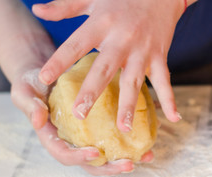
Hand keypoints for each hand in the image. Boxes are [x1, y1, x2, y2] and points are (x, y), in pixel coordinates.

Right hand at [11, 69, 152, 175]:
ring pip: (107, 154)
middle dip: (110, 168)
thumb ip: (29, 105)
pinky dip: (131, 139)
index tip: (96, 153)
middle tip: (129, 165)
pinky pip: (115, 137)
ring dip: (127, 158)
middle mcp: (71, 141)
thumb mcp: (25, 90)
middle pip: (91, 163)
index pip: (64, 154)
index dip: (79, 158)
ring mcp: (86, 136)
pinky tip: (150, 135)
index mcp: (53, 138)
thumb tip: (39, 120)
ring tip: (147, 156)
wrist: (47, 74)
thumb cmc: (33, 83)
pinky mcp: (99, 127)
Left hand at [33, 0, 184, 131]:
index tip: (44, 79)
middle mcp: (122, 39)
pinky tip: (174, 118)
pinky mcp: (159, 56)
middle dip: (92, 92)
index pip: (76, 45)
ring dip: (129, 105)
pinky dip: (170, 99)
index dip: (59, 61)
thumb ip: (64, 7)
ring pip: (134, 81)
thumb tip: (37, 11)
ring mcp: (143, 50)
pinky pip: (164, 80)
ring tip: (123, 128)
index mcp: (101, 23)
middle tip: (80, 114)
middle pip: (105, 69)